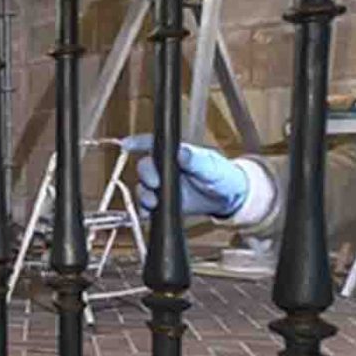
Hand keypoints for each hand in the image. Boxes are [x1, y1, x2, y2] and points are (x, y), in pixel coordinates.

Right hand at [124, 136, 248, 219]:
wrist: (229, 198)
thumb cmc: (222, 175)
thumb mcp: (211, 167)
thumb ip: (196, 160)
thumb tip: (181, 152)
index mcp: (176, 154)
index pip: (154, 144)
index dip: (138, 142)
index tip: (127, 144)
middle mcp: (166, 168)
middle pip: (145, 167)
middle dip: (146, 174)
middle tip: (155, 183)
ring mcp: (164, 186)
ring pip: (143, 187)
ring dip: (144, 195)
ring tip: (153, 202)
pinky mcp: (165, 203)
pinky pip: (148, 207)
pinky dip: (145, 211)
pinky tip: (148, 213)